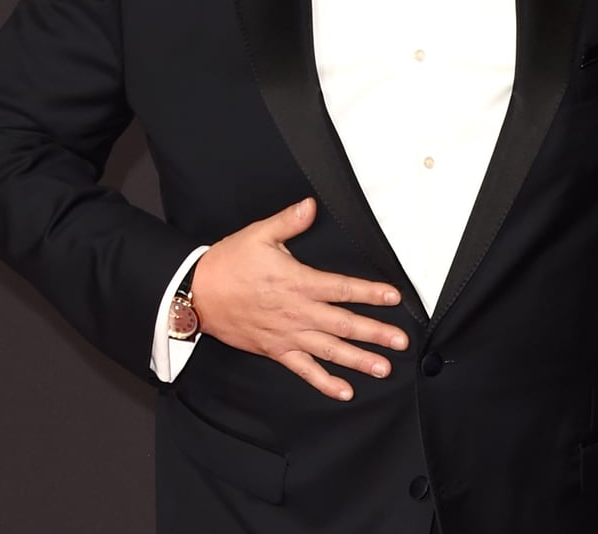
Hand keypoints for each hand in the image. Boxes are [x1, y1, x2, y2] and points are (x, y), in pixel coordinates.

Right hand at [192, 198, 408, 400]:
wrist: (196, 294)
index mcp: (298, 282)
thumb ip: (289, 222)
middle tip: (400, 342)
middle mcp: (297, 312)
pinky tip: (344, 390)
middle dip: (375, 333)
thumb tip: (310, 206)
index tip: (394, 298)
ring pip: (329, 350)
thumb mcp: (259, 234)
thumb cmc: (228, 264)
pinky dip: (324, 382)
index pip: (342, 289)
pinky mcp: (275, 350)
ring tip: (382, 368)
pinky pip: (303, 370)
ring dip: (358, 360)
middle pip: (344, 324)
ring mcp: (287, 335)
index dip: (371, 293)